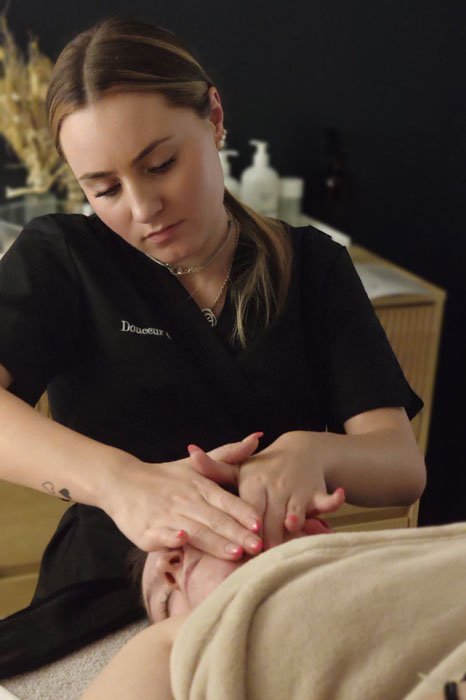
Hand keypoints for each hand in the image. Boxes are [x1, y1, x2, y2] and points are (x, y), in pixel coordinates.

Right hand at [101, 433, 263, 558]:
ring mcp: (166, 516)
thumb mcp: (197, 464)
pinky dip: (170, 537)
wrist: (121, 481)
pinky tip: (181, 540)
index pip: (226, 501)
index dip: (243, 512)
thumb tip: (258, 437)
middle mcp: (186, 501)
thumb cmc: (166, 477)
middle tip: (259, 547)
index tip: (261, 523)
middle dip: (238, 534)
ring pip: (194, 530)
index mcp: (200, 487)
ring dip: (214, 542)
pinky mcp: (147, 531)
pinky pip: (160, 534)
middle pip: (215, 519)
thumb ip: (229, 454)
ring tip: (235, 553)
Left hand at [188, 431, 344, 548]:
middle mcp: (275, 486)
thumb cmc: (263, 468)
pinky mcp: (316, 493)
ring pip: (294, 513)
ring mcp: (297, 490)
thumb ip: (214, 468)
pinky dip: (331, 502)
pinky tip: (334, 505)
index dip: (243, 527)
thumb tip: (190, 452)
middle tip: (261, 558)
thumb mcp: (239, 467)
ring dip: (293, 523)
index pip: (247, 510)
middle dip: (267, 537)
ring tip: (289, 539)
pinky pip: (326, 500)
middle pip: (269, 518)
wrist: (301, 450)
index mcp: (254, 483)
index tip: (239, 547)